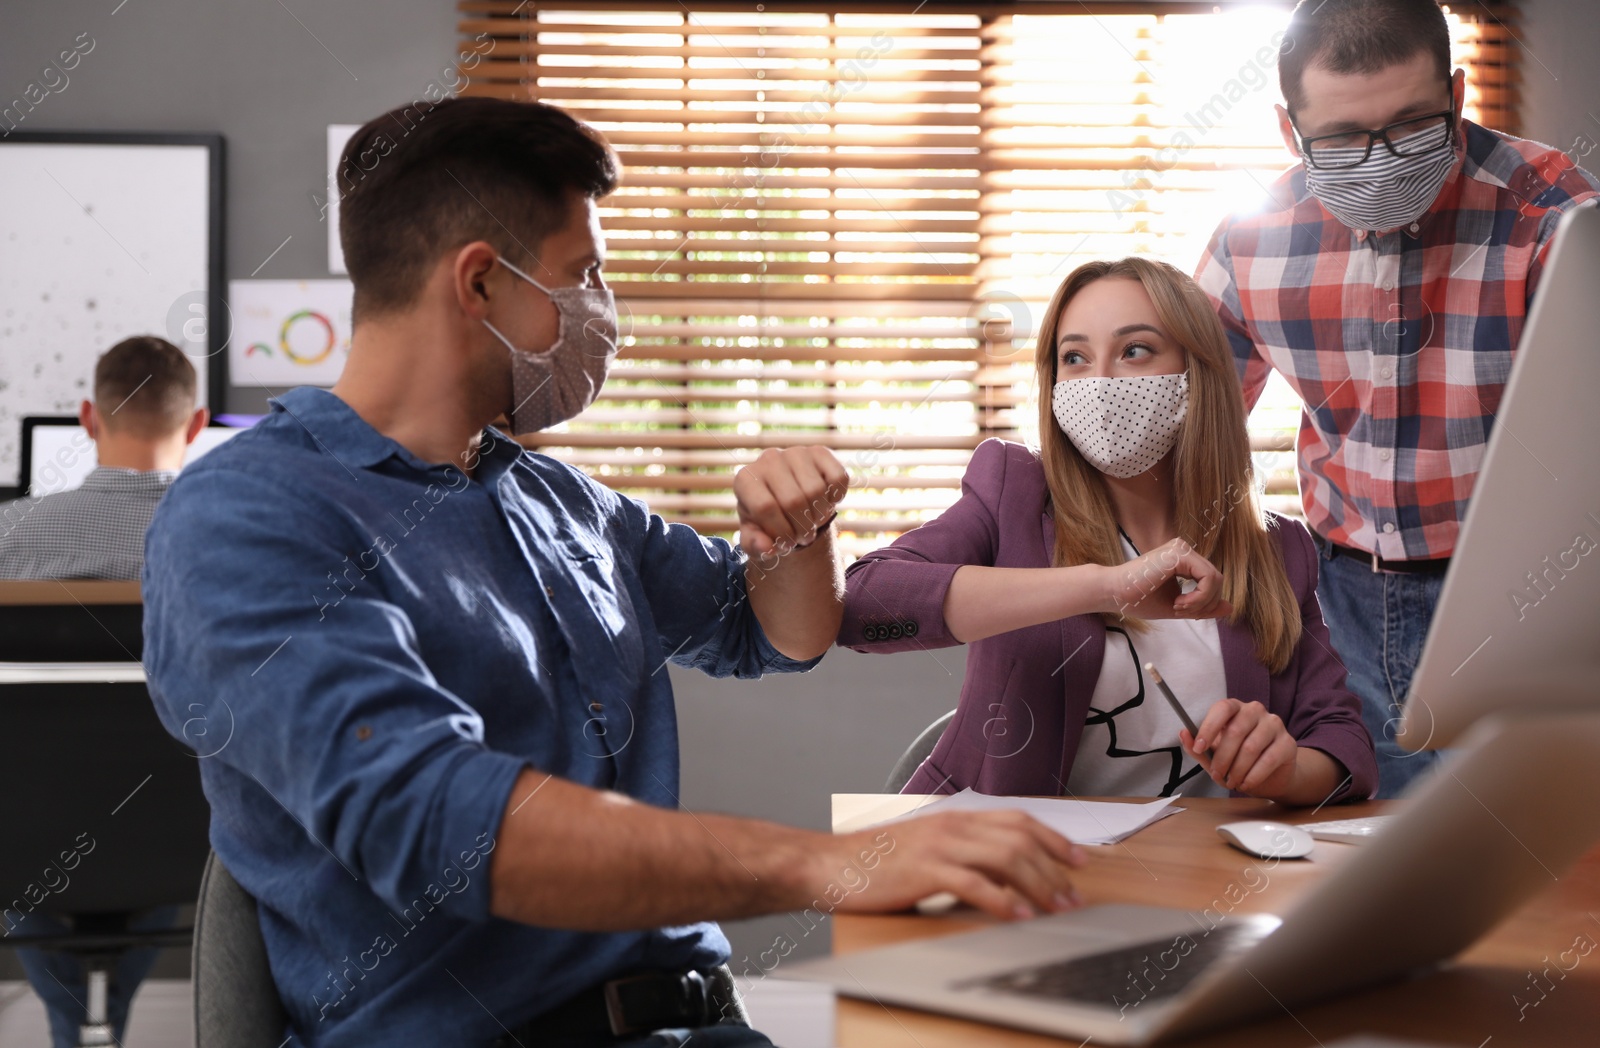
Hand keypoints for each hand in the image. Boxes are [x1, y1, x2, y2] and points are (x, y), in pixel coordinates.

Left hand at [733, 446, 848, 557]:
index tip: (787, 544)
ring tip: (812, 523)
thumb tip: (767, 548)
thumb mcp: (755, 537)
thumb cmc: (767, 520)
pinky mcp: (820, 451)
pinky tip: (826, 503)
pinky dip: (836, 498)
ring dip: (819, 517)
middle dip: (802, 529)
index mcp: (745, 479)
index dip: (781, 533)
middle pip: (793, 501)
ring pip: (816, 490)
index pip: (765, 508)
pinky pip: (838, 478)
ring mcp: (795, 452)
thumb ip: (755, 545)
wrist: (786, 500)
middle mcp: (768, 459)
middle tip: (803, 537)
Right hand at [821, 811, 1088, 920]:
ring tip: (1057, 907)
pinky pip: (975, 883)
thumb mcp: (924, 850)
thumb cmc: (873, 862)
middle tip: (1073, 896)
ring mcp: (939, 846)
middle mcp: (951, 826)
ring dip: (1039, 884)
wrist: (828, 864)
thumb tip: (1000, 876)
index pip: (1017, 819)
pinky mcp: (925, 869)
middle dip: (1054, 868)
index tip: (1079, 859)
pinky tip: (1019, 915)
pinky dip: (1003, 900)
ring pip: (1005, 857)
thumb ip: (960, 855)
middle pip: (1019, 838)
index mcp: (954, 819)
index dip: (1053, 837)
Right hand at [1098, 537, 1231, 620]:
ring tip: (1178, 606)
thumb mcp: (1179, 606)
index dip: (1205, 602)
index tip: (1181, 611)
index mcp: (1183, 560)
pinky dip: (1200, 596)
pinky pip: (1208, 577)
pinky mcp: (1180, 553)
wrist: (1115, 593)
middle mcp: (1184, 550)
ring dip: (1202, 601)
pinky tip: (1180, 602)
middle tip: (1181, 610)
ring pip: (1216, 579)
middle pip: (1217, 580)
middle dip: (1205, 603)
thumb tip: (1230, 608)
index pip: (1211, 581)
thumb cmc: (1139, 599)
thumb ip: (1203, 606)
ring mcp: (1182, 549)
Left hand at [1182, 698, 1297, 798]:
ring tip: (1232, 782)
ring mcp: (1274, 725)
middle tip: (1217, 775)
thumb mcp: (1214, 755)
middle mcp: (1255, 711)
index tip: (1199, 747)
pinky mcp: (1288, 743)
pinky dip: (1253, 776)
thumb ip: (1198, 747)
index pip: (1222, 708)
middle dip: (1222, 758)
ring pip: (1251, 748)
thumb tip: (1183, 734)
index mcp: (1235, 708)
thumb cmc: (1239, 761)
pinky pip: (1268, 759)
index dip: (1209, 727)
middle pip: (1235, 731)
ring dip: (1237, 770)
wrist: (1271, 776)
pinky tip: (1246, 784)